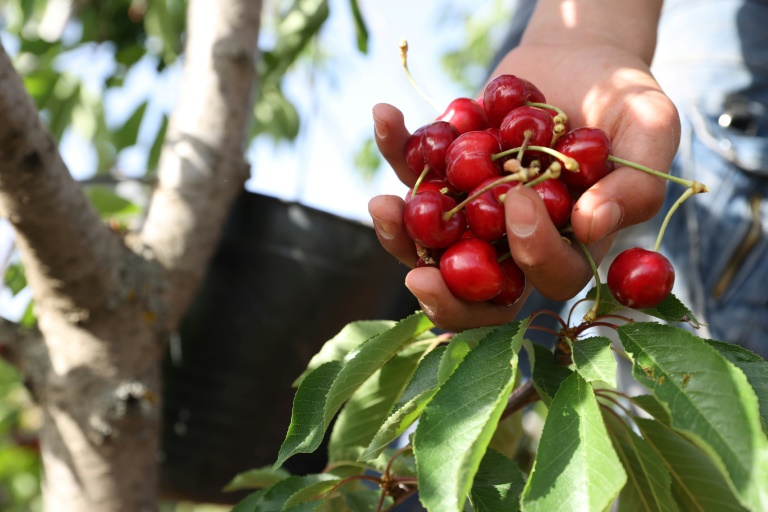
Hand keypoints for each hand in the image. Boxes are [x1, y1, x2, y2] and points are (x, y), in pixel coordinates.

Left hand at [369, 40, 679, 331]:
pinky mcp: (445, 177)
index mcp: (570, 243)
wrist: (574, 58)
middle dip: (445, 295)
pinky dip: (395, 148)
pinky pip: (413, 175)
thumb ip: (636, 181)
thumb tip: (594, 228)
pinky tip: (386, 117)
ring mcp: (474, 214)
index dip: (533, 254)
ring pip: (431, 245)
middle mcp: (517, 242)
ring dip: (399, 235)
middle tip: (418, 277)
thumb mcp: (647, 124)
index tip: (518, 203)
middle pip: (479, 292)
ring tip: (382, 204)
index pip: (552, 274)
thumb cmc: (620, 95)